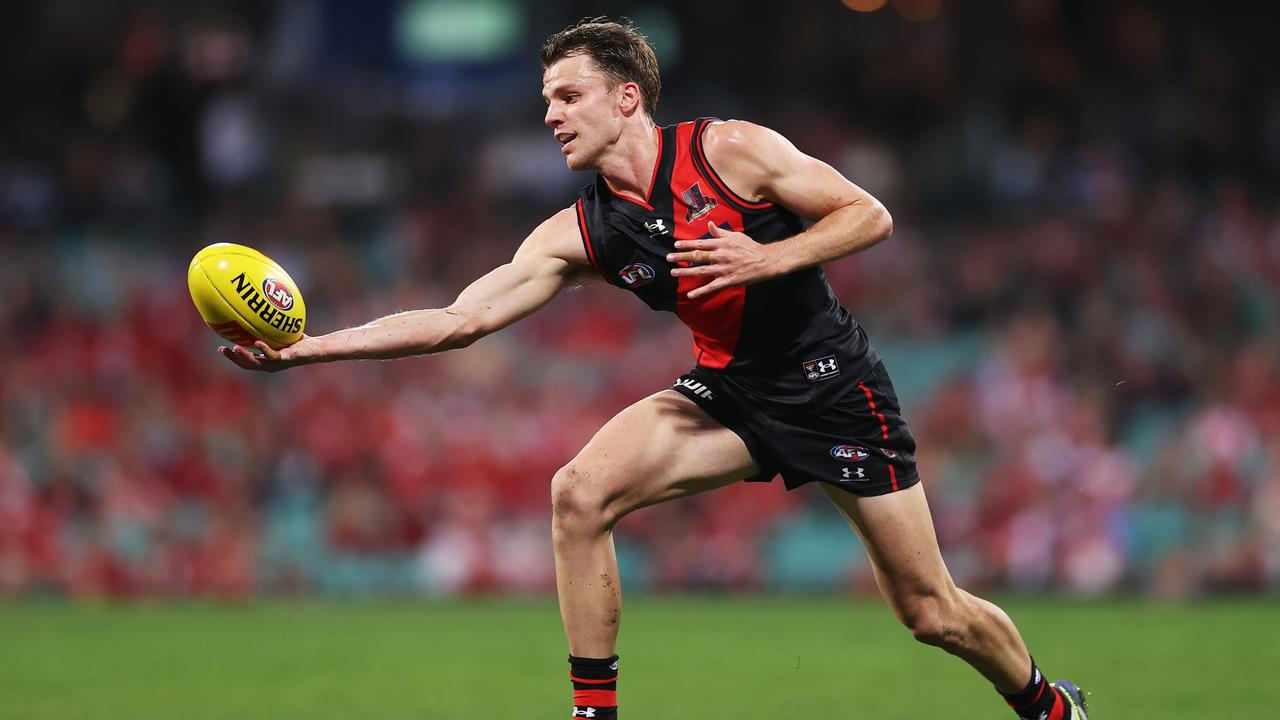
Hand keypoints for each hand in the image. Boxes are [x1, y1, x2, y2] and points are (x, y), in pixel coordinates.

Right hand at [219, 334, 315, 371]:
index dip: (233, 357)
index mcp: (267, 360)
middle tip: (221, 349)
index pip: (246, 361)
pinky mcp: (287, 359)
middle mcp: (271, 364)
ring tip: (234, 348)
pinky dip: (264, 350)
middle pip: (247, 364)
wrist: (318, 348)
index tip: (221, 348)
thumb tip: (261, 308)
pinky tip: (256, 342)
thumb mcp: (282, 332)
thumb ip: (271, 325)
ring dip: (245, 356)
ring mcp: (278, 363)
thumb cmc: (301, 341)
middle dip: (233, 358)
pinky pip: (273, 355)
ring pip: (257, 363)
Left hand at [667, 222, 783, 298]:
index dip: (687, 244)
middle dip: (682, 257)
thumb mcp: (736, 236)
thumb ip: (720, 232)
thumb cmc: (750, 247)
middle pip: (698, 257)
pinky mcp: (728, 281)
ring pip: (701, 271)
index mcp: (722, 244)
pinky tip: (690, 294)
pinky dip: (700, 291)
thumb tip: (709, 225)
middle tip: (669, 257)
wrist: (765, 261)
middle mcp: (721, 256)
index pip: (701, 244)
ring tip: (673, 272)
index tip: (676, 245)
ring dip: (686, 272)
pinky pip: (712, 287)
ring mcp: (723, 269)